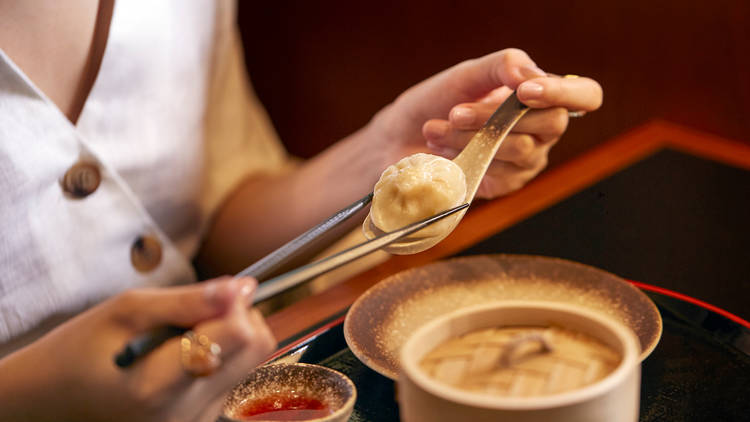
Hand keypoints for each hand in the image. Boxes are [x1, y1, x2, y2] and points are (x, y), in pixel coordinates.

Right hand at [0, 277, 275, 421]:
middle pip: (256, 349)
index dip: (235, 302)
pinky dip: (223, 358)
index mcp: (160, 387)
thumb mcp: (124, 312)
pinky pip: (236, 379)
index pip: (238, 335)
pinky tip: (187, 355)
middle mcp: (185, 415)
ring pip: (251, 364)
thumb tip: (242, 286)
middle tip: (200, 310)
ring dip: (232, 338)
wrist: (51, 404)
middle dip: (239, 317)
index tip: (217, 291)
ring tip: (185, 335)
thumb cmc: (79, 353)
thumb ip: (188, 300)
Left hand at [371, 48, 602, 197]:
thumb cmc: (437, 101)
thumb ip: (503, 66)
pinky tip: (441, 153)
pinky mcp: (506, 184)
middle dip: (498, 115)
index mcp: (542, 95)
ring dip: (473, 137)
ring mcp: (527, 160)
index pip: (585, 95)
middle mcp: (542, 129)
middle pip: (552, 123)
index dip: (565, 93)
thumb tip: (531, 77)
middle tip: (456, 112)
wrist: (399, 137)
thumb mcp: (468, 74)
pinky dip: (466, 159)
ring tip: (435, 129)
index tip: (525, 91)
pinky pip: (500, 174)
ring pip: (520, 149)